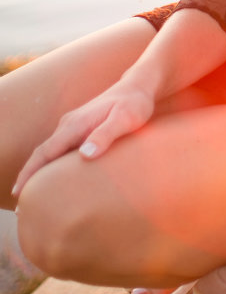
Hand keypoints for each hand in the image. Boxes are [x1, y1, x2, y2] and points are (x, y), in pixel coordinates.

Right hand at [13, 84, 156, 196]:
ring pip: (50, 151)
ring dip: (39, 172)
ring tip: (34, 197)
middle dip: (29, 177)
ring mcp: (73, 125)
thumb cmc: (134, 104)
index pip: (45, 151)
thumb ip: (105, 135)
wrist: (138, 87)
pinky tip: (54, 178)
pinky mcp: (80, 128)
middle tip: (21, 205)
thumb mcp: (125, 119)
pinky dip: (51, 164)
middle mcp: (69, 124)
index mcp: (75, 124)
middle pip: (42, 153)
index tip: (19, 192)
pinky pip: (59, 149)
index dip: (30, 172)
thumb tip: (85, 155)